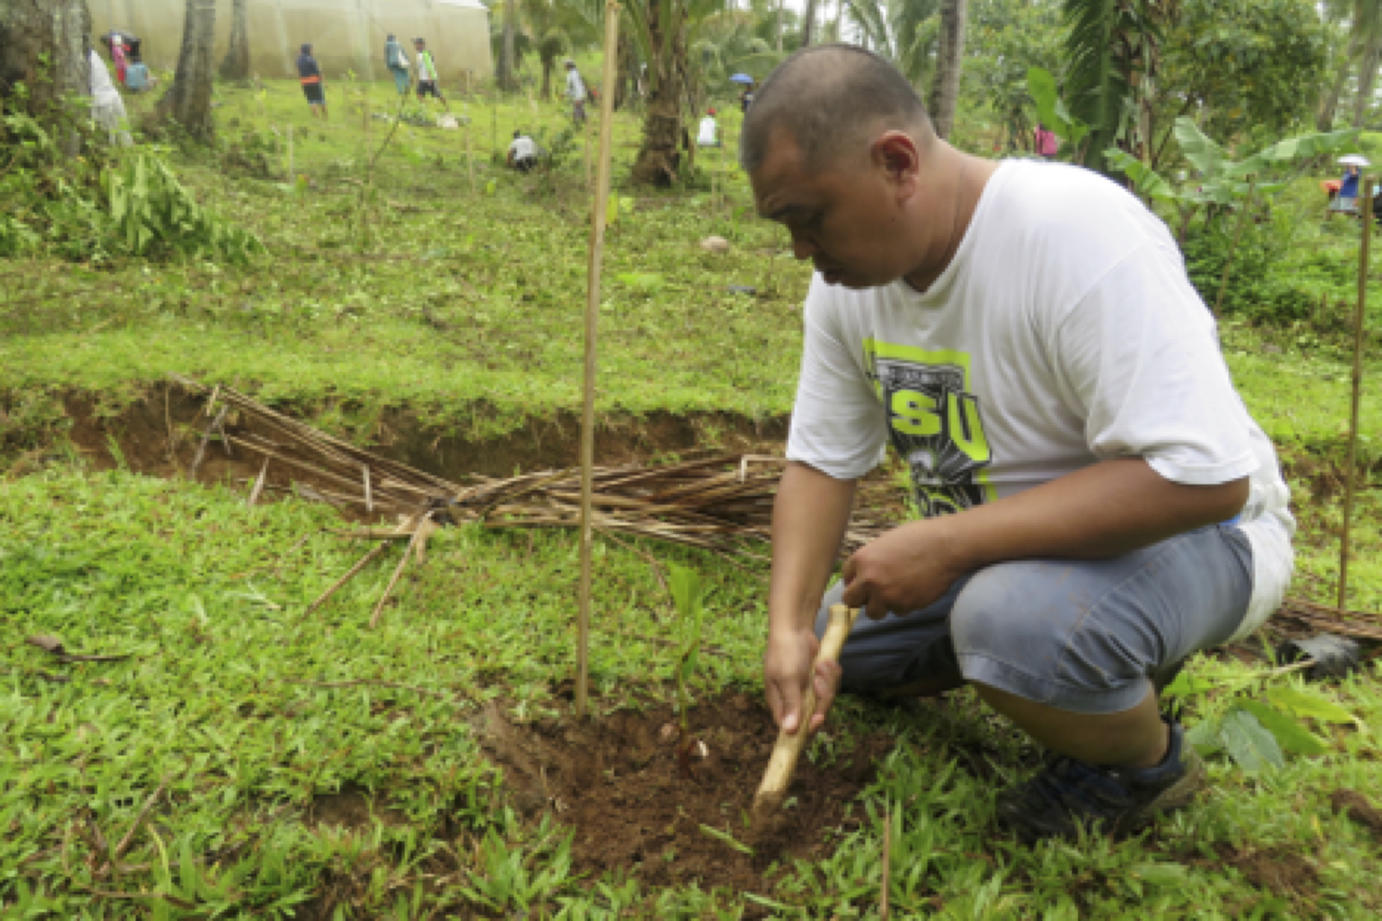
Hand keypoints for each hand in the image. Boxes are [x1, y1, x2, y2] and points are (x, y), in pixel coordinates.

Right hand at [763, 627, 841, 735]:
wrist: (795, 627)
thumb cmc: (786, 652)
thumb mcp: (788, 679)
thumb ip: (791, 705)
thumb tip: (789, 731)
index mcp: (780, 702)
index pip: (792, 727)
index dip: (806, 726)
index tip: (817, 718)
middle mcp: (793, 698)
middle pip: (815, 713)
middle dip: (821, 696)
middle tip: (818, 680)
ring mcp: (807, 688)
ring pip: (826, 698)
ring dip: (827, 681)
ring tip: (820, 665)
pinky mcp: (818, 678)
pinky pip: (831, 684)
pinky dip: (831, 673)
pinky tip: (825, 661)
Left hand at [841, 518, 964, 619]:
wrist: (946, 545)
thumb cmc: (918, 538)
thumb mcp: (886, 542)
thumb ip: (871, 561)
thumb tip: (862, 578)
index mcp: (862, 559)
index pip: (845, 578)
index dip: (857, 580)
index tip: (866, 580)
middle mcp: (869, 579)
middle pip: (851, 601)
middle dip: (862, 598)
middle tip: (874, 594)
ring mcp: (886, 595)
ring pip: (874, 612)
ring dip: (883, 605)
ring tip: (897, 591)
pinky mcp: (904, 606)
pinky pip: (898, 612)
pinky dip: (904, 605)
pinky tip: (914, 589)